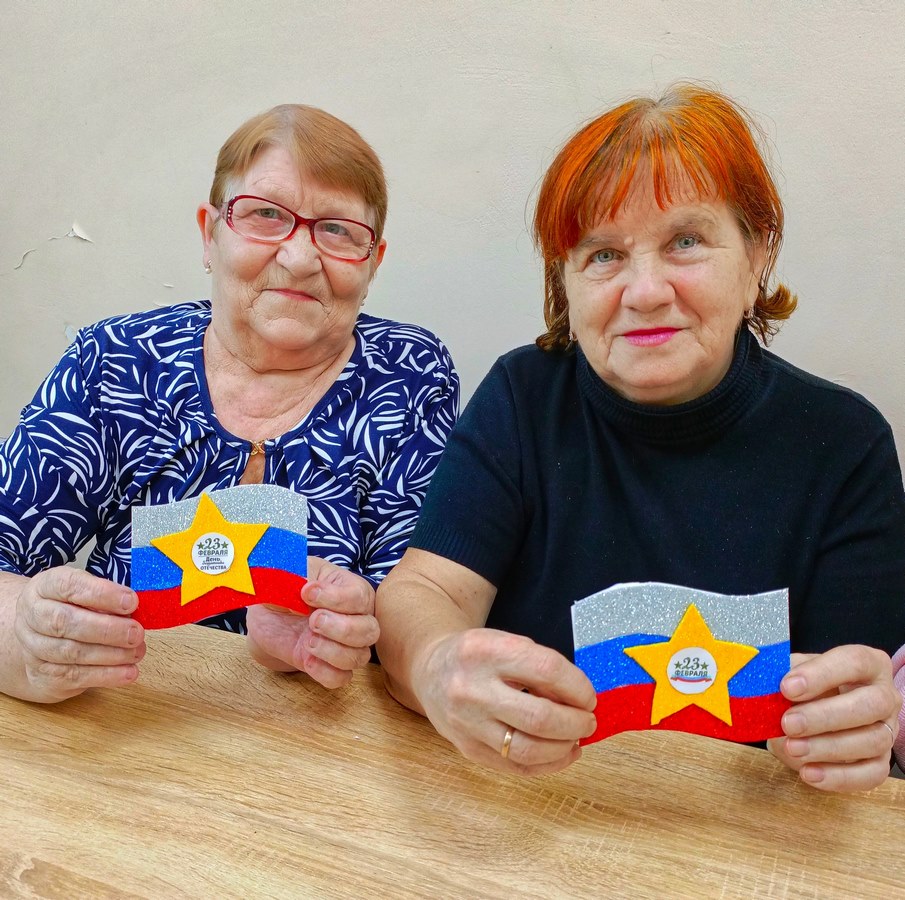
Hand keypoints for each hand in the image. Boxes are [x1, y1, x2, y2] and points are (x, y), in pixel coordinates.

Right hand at [13, 567, 144, 702]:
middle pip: (65, 622)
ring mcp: (34, 648)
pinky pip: (75, 677)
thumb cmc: (71, 610)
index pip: (68, 585)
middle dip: (107, 629)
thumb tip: (135, 611)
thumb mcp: (84, 594)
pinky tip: (128, 672)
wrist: (34, 642)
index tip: (131, 601)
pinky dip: (106, 675)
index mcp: (44, 587)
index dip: (102, 593)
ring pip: (72, 652)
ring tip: (137, 652)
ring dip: (111, 654)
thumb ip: (106, 599)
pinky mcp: (43, 676)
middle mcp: (33, 616)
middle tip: (136, 633)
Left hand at [245, 557, 377, 688]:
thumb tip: (305, 592)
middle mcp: (357, 618)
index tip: (306, 593)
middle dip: (342, 629)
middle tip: (313, 620)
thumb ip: (298, 578)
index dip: (335, 598)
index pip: (359, 597)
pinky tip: (307, 659)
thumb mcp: (291, 575)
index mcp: (351, 589)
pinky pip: (342, 678)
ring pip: (359, 657)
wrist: (270, 615)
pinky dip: (325, 672)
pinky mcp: (332, 666)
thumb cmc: (286, 589)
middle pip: (370, 630)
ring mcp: (347, 645)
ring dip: (333, 652)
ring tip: (308, 640)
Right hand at [413, 627, 597, 775]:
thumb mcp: (504, 642)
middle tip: (589, 721)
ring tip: (577, 738)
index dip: (578, 687)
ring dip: (564, 747)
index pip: (547, 671)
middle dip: (576, 723)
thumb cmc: (477, 656)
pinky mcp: (468, 749)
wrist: (430, 670)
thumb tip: (581, 699)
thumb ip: (539, 666)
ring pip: (528, 749)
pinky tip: (563, 753)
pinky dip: (548, 765)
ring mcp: (467, 723)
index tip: (589, 695)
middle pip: (540, 717)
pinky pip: (516, 767)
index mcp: (485, 651)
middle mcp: (472, 689)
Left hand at [768, 646, 901, 791]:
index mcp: (868, 664)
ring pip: (872, 741)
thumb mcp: (795, 672)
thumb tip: (763, 684)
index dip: (821, 674)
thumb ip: (783, 674)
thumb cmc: (808, 688)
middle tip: (788, 723)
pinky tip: (809, 773)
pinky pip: (869, 775)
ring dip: (828, 748)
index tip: (787, 687)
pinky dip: (838, 777)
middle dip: (825, 716)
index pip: (854, 661)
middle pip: (870, 704)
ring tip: (793, 748)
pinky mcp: (881, 762)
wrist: (815, 715)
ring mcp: (887, 731)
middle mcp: (885, 696)